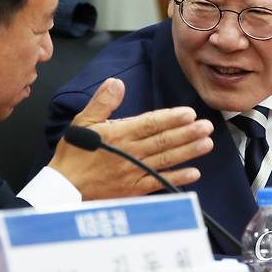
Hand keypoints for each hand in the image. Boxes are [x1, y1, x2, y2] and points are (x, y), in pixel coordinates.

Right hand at [48, 78, 213, 199]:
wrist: (63, 188)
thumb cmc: (73, 154)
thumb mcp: (83, 121)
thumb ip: (102, 102)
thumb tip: (116, 83)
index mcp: (118, 135)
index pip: (149, 124)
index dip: (171, 119)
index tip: (189, 113)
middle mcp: (129, 154)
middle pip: (163, 142)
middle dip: (187, 133)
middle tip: (206, 126)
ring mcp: (133, 173)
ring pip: (165, 160)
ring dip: (188, 151)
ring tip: (207, 143)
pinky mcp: (133, 189)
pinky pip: (159, 183)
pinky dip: (177, 178)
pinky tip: (194, 173)